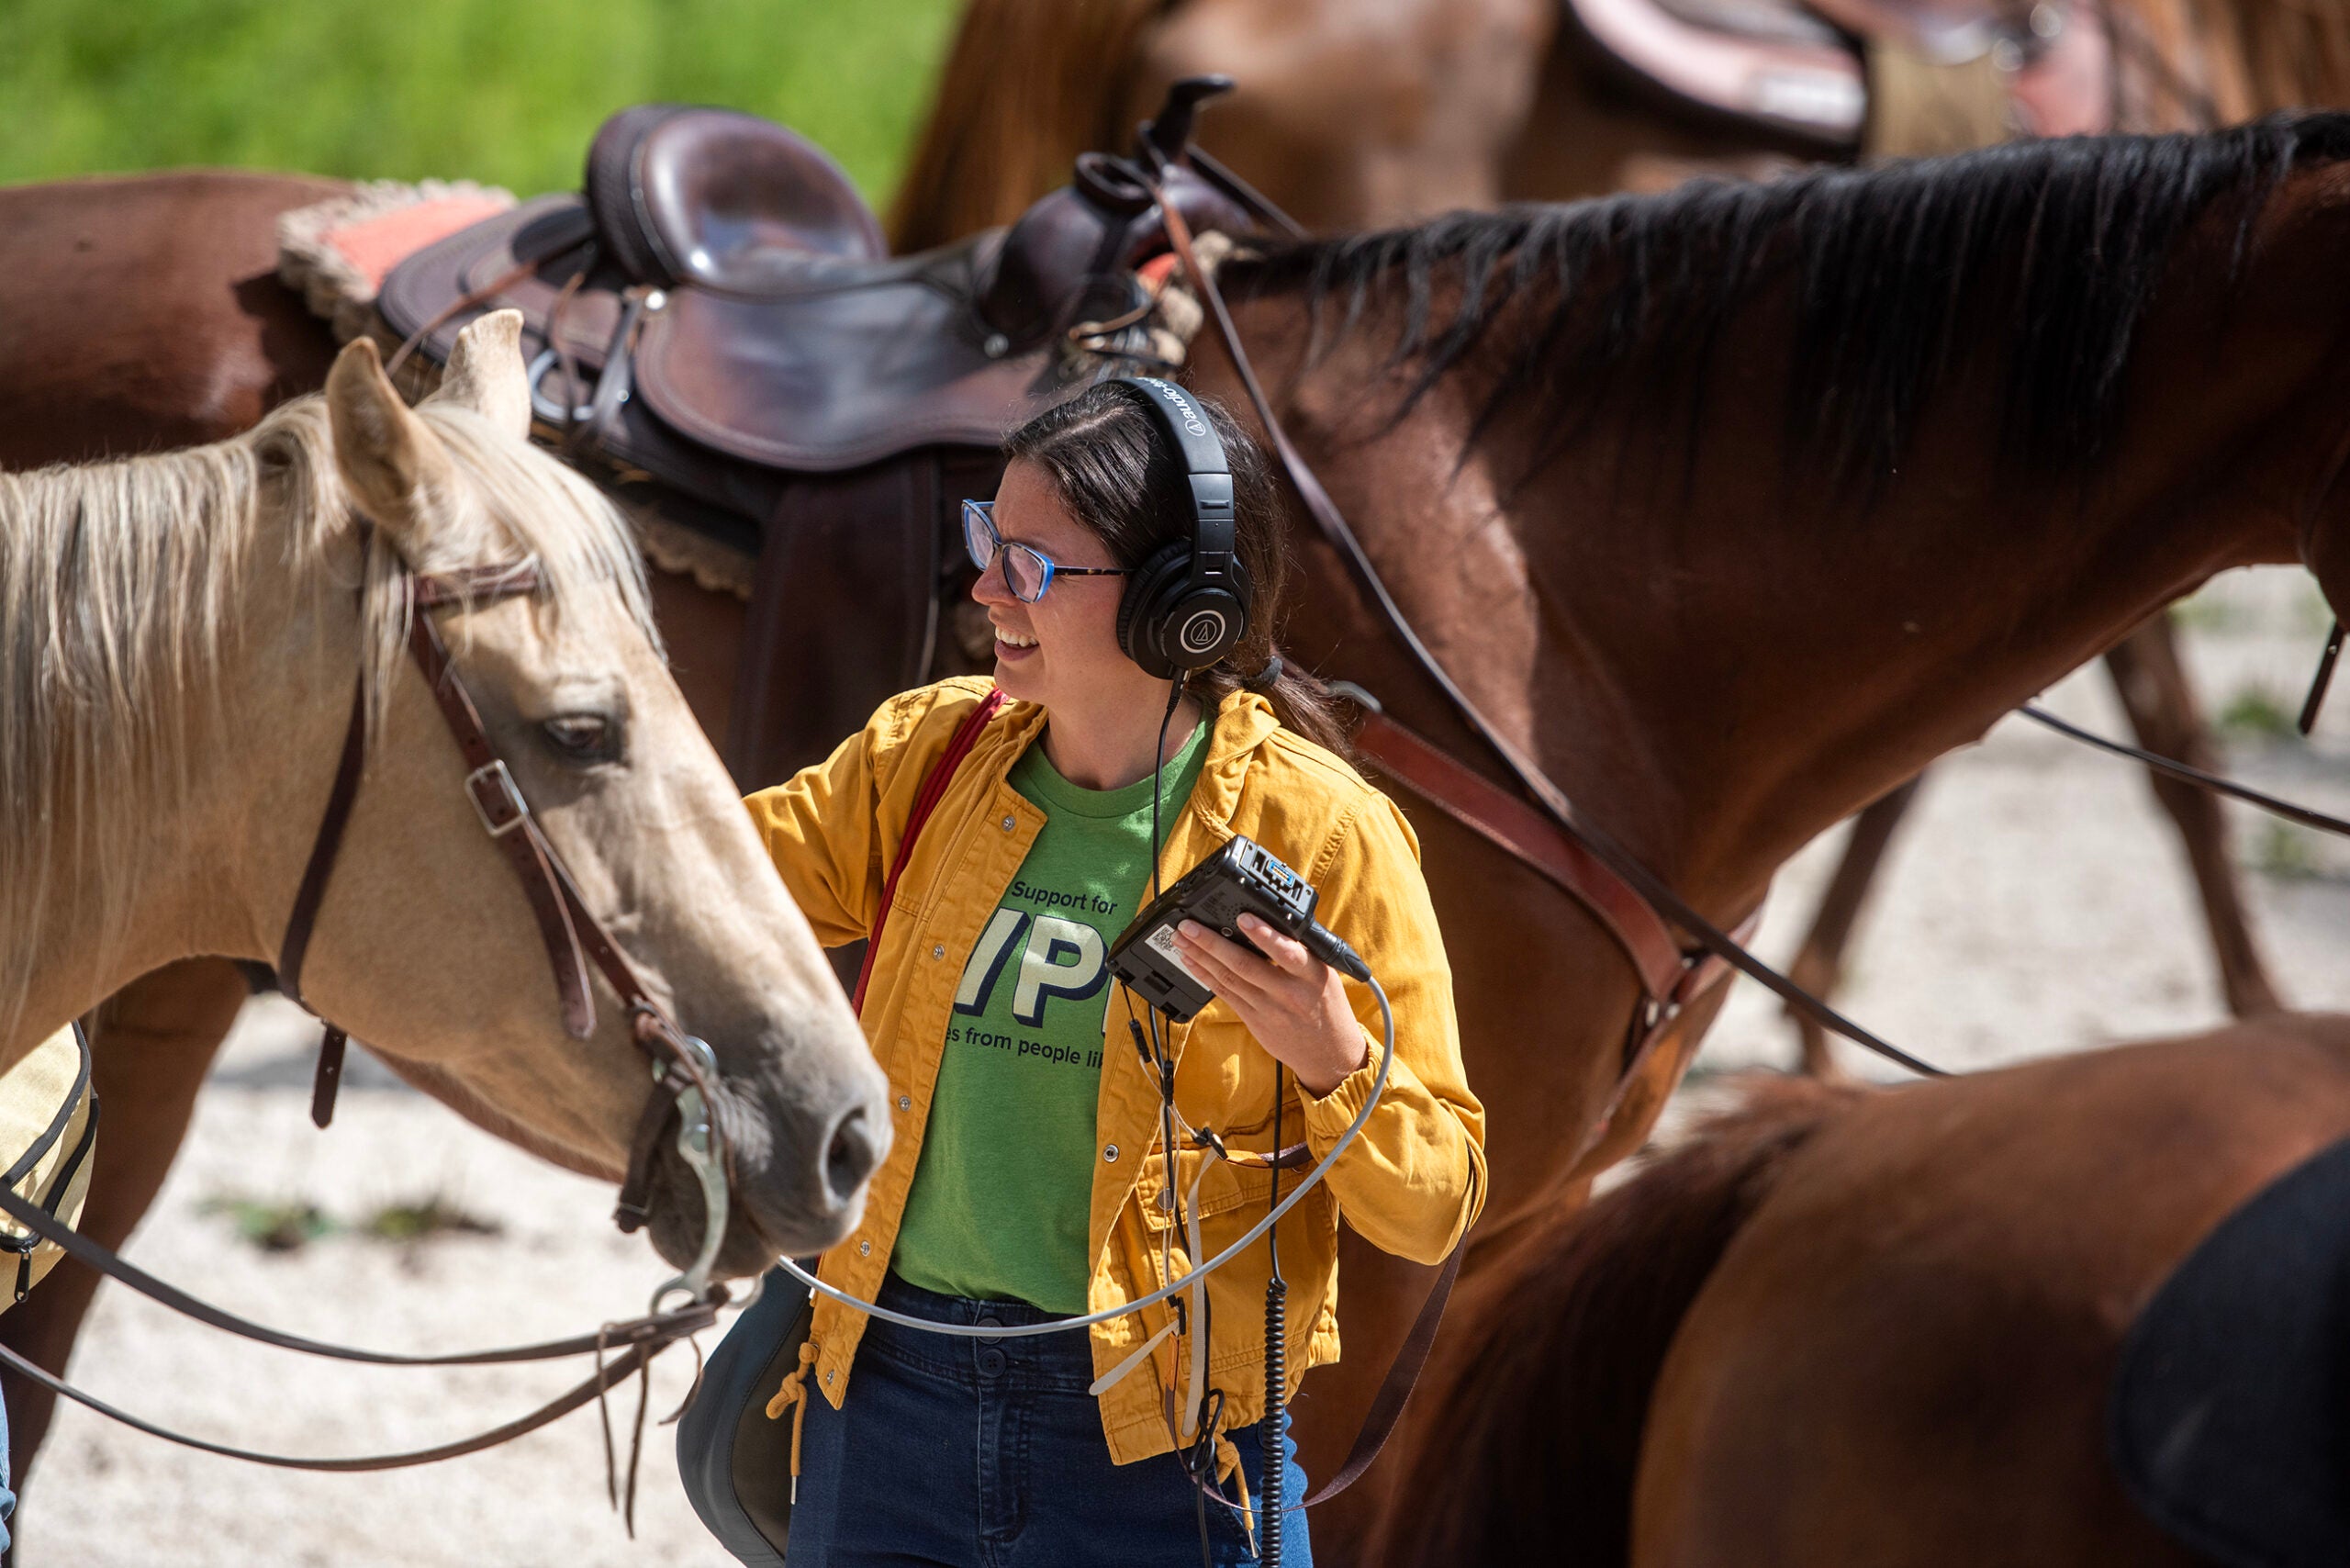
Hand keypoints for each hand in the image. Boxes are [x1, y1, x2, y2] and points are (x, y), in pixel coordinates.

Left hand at [1171, 913, 1366, 1096]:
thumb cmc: (1327, 1007)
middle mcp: (1289, 992)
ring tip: (1181, 940)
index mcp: (1312, 975)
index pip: (1287, 952)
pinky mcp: (1254, 1021)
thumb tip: (1268, 920)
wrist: (1330, 1054)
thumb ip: (1299, 950)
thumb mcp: (1324, 974)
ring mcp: (1269, 1009)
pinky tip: (1191, 962)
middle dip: (1212, 943)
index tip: (1243, 918)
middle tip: (1189, 926)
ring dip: (1201, 957)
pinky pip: (1225, 995)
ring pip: (1229, 979)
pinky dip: (1205, 976)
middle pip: (1245, 965)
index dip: (1263, 935)